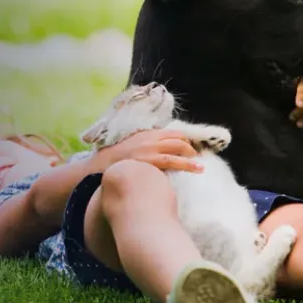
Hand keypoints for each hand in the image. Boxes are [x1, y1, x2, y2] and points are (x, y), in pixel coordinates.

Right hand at [88, 129, 203, 173]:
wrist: (102, 165)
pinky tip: (195, 169)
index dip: (184, 139)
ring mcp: (151, 149)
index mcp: (148, 133)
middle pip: (178, 139)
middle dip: (190, 147)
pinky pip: (172, 161)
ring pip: (178, 149)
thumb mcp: (131, 144)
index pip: (173, 133)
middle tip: (196, 157)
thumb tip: (159, 148)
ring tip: (200, 165)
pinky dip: (186, 164)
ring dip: (192, 156)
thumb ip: (146, 143)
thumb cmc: (116, 158)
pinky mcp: (150, 161)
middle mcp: (151, 138)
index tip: (190, 147)